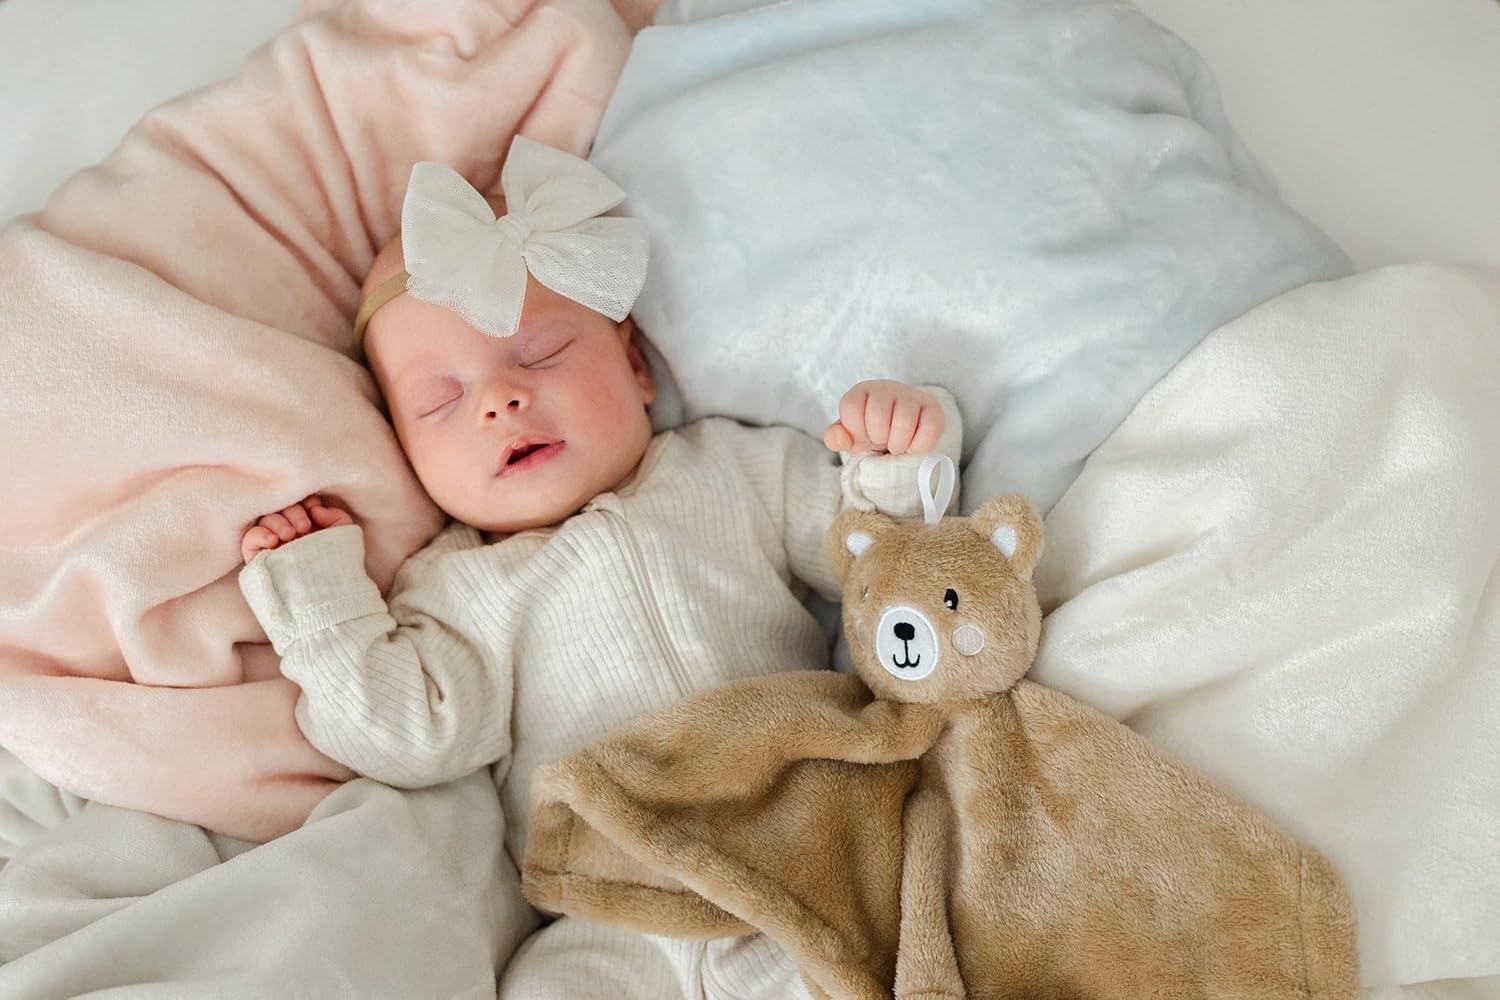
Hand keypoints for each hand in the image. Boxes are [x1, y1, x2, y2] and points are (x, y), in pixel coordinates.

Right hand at [241, 495, 353, 563]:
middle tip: (304, 528)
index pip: (298, 501)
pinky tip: (273, 540)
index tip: (314, 509)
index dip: (304, 501)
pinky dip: (258, 534)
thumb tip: (315, 507)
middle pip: (279, 507)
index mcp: (307, 524)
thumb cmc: (338, 564)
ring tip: (291, 535)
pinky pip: (249, 539)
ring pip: (264, 519)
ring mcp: (273, 544)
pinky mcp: (259, 558)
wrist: (327, 595)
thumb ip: (335, 515)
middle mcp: (288, 532)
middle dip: (293, 512)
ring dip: (277, 522)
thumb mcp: (344, 535)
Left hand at [823, 380, 944, 455]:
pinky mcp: (932, 407)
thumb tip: (840, 438)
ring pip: (904, 421)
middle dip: (878, 438)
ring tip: (897, 445)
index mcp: (861, 391)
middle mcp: (886, 388)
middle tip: (883, 440)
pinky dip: (919, 446)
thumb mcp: (850, 435)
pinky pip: (930, 428)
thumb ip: (836, 437)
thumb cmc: (871, 431)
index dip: (857, 430)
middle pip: (878, 416)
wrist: (899, 430)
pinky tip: (912, 446)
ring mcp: (911, 395)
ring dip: (898, 444)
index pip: (851, 407)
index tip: (864, 435)